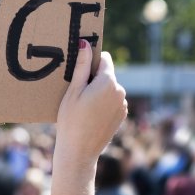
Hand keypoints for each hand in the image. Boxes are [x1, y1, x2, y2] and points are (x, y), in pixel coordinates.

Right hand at [55, 42, 126, 163]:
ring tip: (83, 107)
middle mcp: (120, 91)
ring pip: (109, 89)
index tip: (79, 72)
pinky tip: (90, 116)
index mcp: (108, 82)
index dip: (91, 62)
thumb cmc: (71, 120)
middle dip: (93, 79)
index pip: (104, 59)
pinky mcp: (121, 116)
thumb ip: (81, 66)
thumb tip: (85, 44)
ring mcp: (123, 104)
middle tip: (77, 94)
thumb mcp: (73, 91)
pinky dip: (103, 104)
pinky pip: (112, 102)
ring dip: (98, 92)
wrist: (79, 151)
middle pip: (106, 75)